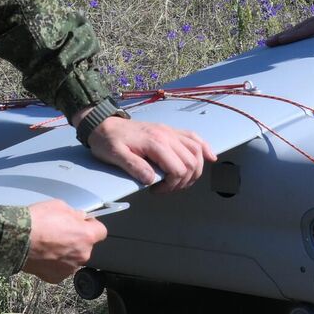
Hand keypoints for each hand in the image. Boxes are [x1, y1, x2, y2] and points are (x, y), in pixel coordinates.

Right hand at [22, 198, 107, 282]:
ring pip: (73, 258)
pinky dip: (54, 263)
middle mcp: (82, 255)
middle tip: (59, 233)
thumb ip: (74, 214)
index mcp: (87, 236)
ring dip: (65, 252)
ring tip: (48, 244)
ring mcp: (70, 268)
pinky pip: (60, 269)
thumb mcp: (59, 206)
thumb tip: (79, 218)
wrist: (16, 239)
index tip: (82, 223)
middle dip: (76, 239)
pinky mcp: (56, 277)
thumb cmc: (38, 221)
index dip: (91, 226)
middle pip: (85, 246)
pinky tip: (43, 255)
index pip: (101, 231)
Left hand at [86, 117, 217, 190]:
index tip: (156, 190)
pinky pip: (194, 137)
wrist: (103, 123)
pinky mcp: (170, 131)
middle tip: (167, 188)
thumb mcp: (115, 155)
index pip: (178, 169)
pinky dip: (204, 148)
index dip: (172, 185)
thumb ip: (134, 167)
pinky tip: (210, 157)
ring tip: (180, 180)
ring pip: (196, 151)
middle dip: (184, 181)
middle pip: (192, 162)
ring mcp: (170, 132)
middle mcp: (167, 135)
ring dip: (195, 169)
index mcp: (155, 142)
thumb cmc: (108, 141)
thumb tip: (151, 180)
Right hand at [265, 0, 313, 45]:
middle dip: (283, 36)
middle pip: (299, 27)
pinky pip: (306, 27)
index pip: (310, 28)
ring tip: (271, 42)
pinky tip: (289, 37)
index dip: (295, 36)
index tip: (280, 41)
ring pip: (301, 27)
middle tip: (267, 43)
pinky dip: (295, 32)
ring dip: (286, 34)